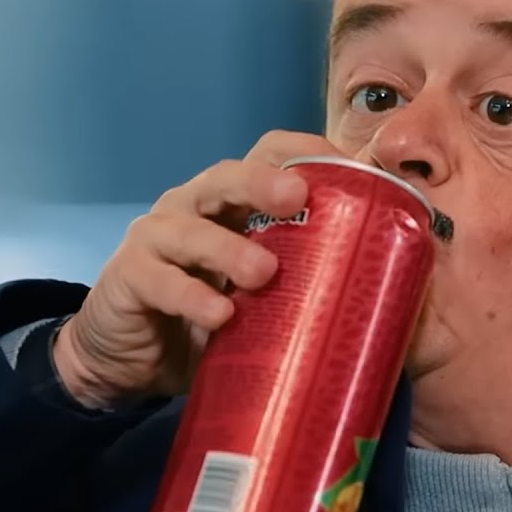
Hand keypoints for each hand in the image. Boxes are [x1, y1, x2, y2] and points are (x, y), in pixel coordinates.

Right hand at [53, 131, 344, 407]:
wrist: (129, 360)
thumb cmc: (208, 320)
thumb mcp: (260, 297)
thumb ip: (301, 281)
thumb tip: (383, 286)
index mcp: (231, 203)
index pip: (265, 155)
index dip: (304, 151)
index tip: (349, 169)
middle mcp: (191, 207)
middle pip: (224, 177)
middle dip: (261, 182)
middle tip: (296, 197)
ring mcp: (155, 238)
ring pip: (190, 229)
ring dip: (228, 249)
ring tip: (263, 274)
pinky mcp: (128, 276)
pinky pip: (160, 280)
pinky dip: (191, 297)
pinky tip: (219, 316)